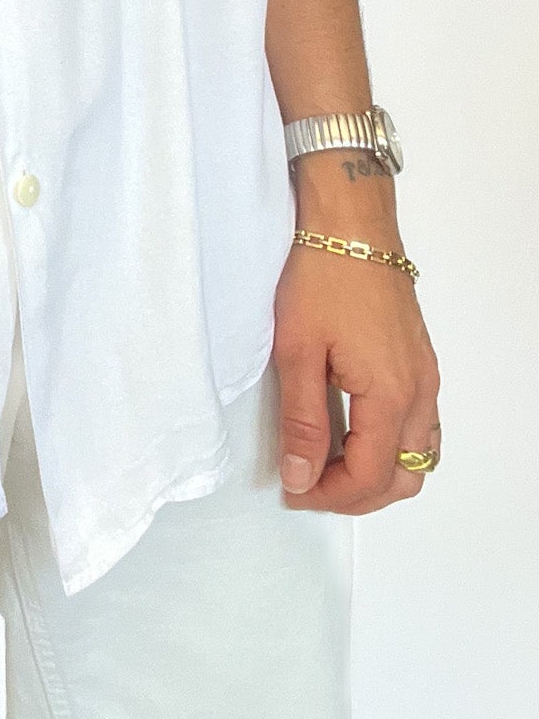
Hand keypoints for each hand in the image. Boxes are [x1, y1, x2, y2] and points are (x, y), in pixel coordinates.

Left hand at [273, 162, 439, 513]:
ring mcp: (426, 376)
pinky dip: (392, 446)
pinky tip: (355, 433)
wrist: (351, 222)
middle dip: (356, 494)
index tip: (292, 489)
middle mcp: (420, 393)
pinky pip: (420, 426)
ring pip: (417, 455)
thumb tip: (302, 476)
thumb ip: (302, 420)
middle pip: (403, 477)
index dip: (329, 495)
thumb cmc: (320, 276)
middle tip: (309, 484)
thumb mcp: (297, 350)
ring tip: (328, 464)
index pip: (369, 477)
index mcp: (391, 396)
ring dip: (378, 473)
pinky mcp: (421, 361)